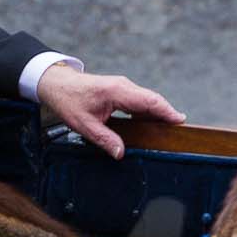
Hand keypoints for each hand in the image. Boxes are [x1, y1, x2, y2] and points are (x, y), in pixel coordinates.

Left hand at [36, 66, 184, 158]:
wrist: (57, 83)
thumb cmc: (68, 100)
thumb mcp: (84, 124)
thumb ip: (104, 139)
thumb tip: (121, 153)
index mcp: (117, 92)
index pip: (149, 101)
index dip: (166, 111)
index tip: (180, 121)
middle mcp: (124, 86)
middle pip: (153, 99)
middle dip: (167, 113)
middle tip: (180, 129)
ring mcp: (123, 87)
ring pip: (147, 100)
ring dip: (158, 112)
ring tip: (169, 129)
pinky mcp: (120, 91)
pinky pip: (139, 101)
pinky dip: (148, 111)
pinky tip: (152, 124)